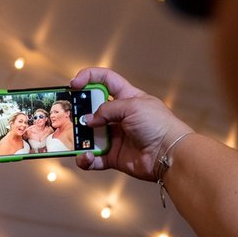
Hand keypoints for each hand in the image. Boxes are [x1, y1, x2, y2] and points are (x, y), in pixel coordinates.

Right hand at [71, 67, 192, 181]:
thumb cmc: (157, 124)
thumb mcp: (132, 106)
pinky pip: (94, 158)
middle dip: (78, 111)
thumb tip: (88, 121)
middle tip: (67, 115)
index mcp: (127, 98)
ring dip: (79, 138)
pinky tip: (86, 157)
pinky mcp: (113, 156)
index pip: (106, 80)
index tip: (74, 84)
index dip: (89, 77)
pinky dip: (86, 159)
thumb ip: (107, 109)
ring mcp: (115, 137)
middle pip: (92, 109)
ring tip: (74, 139)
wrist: (169, 154)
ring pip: (89, 135)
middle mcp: (119, 116)